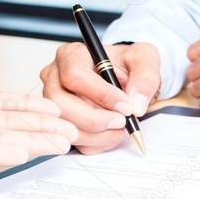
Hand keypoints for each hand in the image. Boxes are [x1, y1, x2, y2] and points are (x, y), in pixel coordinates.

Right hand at [40, 42, 161, 154]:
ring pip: (65, 125)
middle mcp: (55, 77)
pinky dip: (96, 143)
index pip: (75, 75)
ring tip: (121, 128)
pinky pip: (73, 140)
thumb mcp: (144, 59)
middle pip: (61, 103)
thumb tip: (136, 105)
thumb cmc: (128, 64)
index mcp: (72, 55)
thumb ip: (145, 77)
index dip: (101, 95)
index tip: (126, 106)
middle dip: (95, 119)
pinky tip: (112, 133)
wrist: (126, 78)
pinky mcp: (61, 122)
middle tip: (122, 122)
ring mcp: (54, 102)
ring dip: (97, 135)